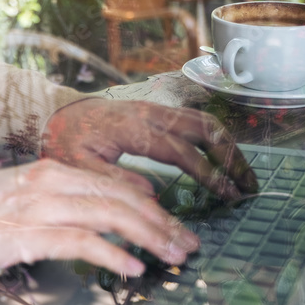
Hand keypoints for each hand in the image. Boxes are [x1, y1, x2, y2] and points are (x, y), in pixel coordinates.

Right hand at [0, 159, 197, 276]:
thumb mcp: (18, 200)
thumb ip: (56, 204)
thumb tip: (92, 221)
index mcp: (50, 172)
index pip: (114, 184)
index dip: (151, 205)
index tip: (172, 225)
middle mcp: (50, 183)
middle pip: (121, 198)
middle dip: (161, 222)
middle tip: (187, 244)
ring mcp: (40, 207)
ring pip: (110, 215)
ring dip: (149, 237)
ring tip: (173, 256)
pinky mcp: (27, 234)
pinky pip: (82, 242)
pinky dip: (113, 255)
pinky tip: (133, 268)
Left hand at [41, 99, 257, 200]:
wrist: (55, 113)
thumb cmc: (65, 141)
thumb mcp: (79, 168)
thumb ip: (114, 181)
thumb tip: (152, 196)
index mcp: (135, 129)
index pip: (184, 153)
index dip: (210, 174)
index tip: (230, 195)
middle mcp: (152, 114)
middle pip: (206, 130)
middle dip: (232, 159)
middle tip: (249, 187)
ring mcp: (157, 109)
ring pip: (205, 122)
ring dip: (228, 147)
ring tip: (243, 176)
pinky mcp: (157, 111)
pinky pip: (195, 120)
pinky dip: (215, 138)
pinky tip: (223, 158)